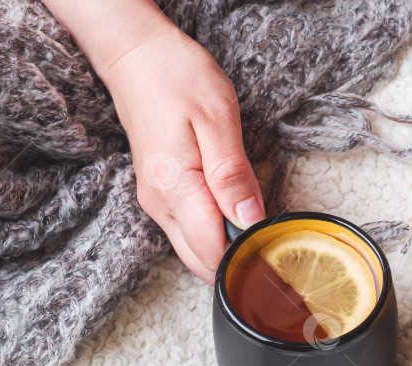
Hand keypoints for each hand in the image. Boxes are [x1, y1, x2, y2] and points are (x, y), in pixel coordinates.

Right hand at [41, 0, 263, 284]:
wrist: (136, 56)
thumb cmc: (177, 79)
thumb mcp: (217, 121)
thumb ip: (233, 176)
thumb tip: (250, 220)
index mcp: (176, 188)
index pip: (212, 252)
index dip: (246, 261)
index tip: (275, 254)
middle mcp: (159, 204)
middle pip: (200, 261)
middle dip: (236, 264)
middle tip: (273, 248)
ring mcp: (156, 202)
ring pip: (193, 249)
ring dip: (225, 249)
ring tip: (258, 231)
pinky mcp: (158, 195)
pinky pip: (188, 230)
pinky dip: (213, 234)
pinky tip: (235, 216)